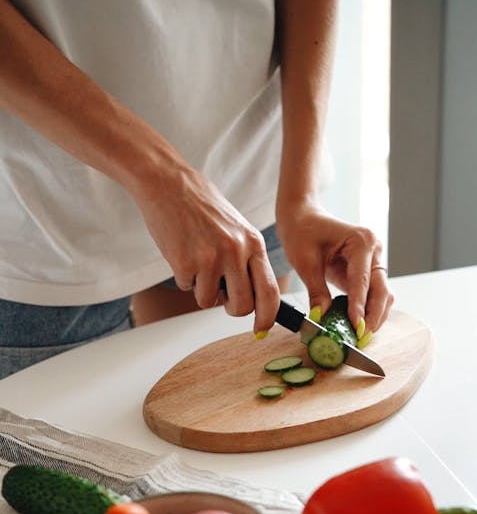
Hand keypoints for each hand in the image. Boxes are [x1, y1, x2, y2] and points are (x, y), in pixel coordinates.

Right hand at [134, 164, 279, 333]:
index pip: (270, 292)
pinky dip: (183, 277)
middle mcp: (236, 251)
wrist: (168, 183)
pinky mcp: (185, 262)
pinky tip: (181, 251)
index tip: (260, 330)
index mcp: (254, 243)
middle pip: (242, 307)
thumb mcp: (237, 229)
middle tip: (221, 295)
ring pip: (209, 301)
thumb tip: (253, 300)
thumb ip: (247, 260)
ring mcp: (211, 258)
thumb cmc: (202, 207)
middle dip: (231, 309)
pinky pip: (187, 288)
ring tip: (196, 260)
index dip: (268, 317)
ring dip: (201, 289)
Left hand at [276, 202, 393, 332]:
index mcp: (361, 241)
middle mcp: (374, 249)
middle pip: (382, 290)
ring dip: (374, 316)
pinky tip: (357, 325)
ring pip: (383, 295)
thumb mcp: (305, 263)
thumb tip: (322, 318)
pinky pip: (374, 294)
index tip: (356, 328)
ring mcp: (374, 260)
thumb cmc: (302, 233)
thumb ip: (316, 292)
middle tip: (360, 337)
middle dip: (373, 316)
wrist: (303, 218)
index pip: (362, 281)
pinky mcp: (368, 270)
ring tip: (359, 336)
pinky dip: (368, 310)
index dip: (359, 307)